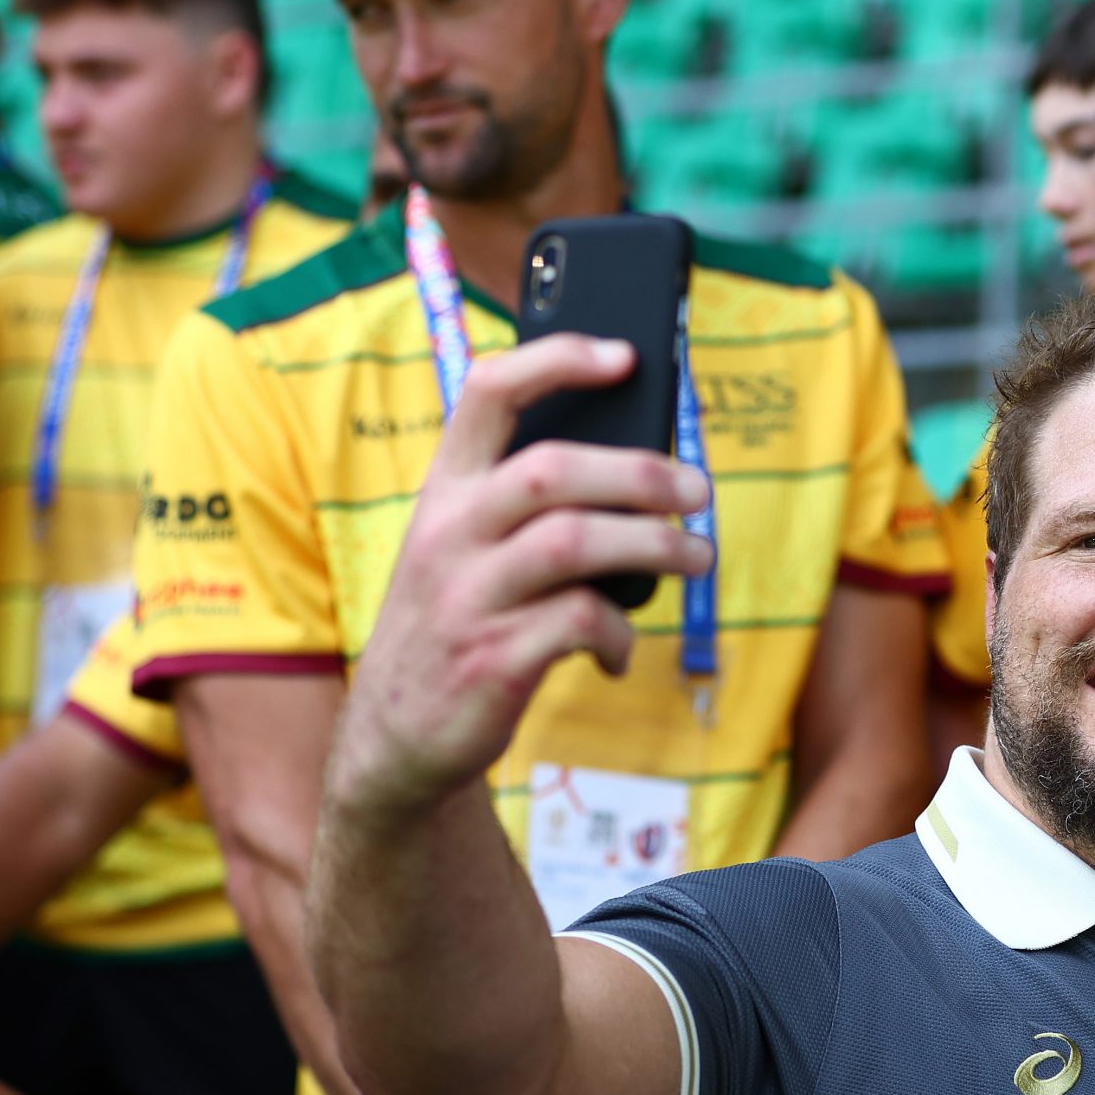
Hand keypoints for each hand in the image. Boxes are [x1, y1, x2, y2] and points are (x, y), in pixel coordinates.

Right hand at [332, 335, 711, 819]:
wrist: (395, 740)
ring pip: (575, 541)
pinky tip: (617, 650)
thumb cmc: (460, 625)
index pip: (490, 394)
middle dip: (640, 473)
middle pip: (553, 469)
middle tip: (699, 492)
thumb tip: (644, 474)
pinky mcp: (491, 659)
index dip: (556, 360)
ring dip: (655, 545)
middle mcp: (448, 533)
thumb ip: (528, 510)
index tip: (624, 354)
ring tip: (697, 556)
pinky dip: (618, 633)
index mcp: (446, 493)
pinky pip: (580, 621)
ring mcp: (466, 597)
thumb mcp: (466, 554)